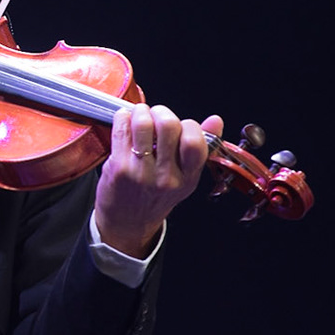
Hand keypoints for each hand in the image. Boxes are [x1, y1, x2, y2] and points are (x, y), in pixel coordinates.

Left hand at [92, 103, 223, 257]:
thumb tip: (216, 120)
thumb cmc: (154, 198)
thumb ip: (200, 148)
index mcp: (187, 178)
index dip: (188, 125)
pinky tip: (125, 122)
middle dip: (162, 112)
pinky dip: (122, 117)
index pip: (195, 141)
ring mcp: (141, 172)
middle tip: (156, 115)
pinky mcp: (119, 167)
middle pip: (169, 126)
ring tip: (139, 116)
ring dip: (140, 111)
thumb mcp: (184, 179)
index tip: (180, 125)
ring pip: (143, 124)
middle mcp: (166, 177)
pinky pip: (121, 129)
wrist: (126, 223)